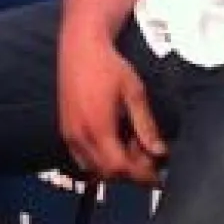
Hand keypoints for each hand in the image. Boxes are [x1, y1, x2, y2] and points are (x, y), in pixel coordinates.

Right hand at [58, 29, 166, 185]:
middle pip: (107, 173)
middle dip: (130, 171)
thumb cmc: (108, 65)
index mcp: (98, 128)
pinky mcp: (65, 130)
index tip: (157, 176)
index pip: (120, 168)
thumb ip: (146, 125)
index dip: (141, 176)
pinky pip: (82, 158)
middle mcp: (80, 137)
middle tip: (149, 156)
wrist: (80, 47)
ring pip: (94, 169)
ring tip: (133, 144)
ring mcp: (69, 135)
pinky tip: (115, 140)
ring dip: (115, 165)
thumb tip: (159, 152)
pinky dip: (100, 159)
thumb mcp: (134, 93)